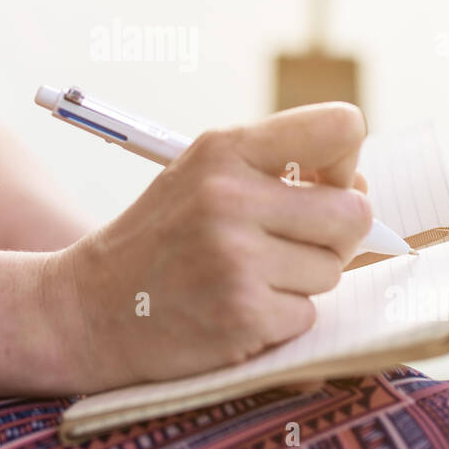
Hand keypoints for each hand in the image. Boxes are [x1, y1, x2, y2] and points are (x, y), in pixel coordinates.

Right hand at [49, 102, 373, 392]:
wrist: (87, 309)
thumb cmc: (159, 241)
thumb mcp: (201, 178)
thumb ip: (277, 172)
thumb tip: (361, 190)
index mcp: (224, 149)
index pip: (341, 127)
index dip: (344, 165)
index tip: (319, 188)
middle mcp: (230, 196)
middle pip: (353, 212)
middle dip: (332, 237)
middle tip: (284, 247)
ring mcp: (236, 257)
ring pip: (331, 269)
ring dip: (298, 283)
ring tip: (243, 279)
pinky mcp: (243, 313)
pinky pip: (306, 315)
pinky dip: (278, 320)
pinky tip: (233, 310)